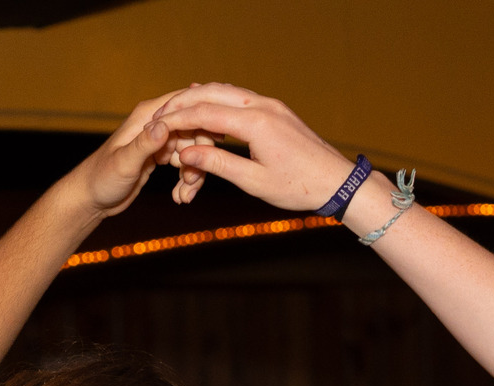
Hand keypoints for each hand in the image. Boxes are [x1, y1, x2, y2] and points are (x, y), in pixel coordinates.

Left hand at [73, 91, 220, 220]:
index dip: (205, 118)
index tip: (217, 141)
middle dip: (200, 154)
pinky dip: (187, 180)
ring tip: (185, 194)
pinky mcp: (161, 156)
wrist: (91, 198)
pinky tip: (180, 196)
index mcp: (147, 116)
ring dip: (194, 172)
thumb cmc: (100, 178)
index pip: (185, 104)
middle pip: (195, 128)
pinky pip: (185, 162)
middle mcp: (156, 123)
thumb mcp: (124, 162)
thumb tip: (164, 126)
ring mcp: (159, 140)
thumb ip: (144, 144)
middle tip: (192, 179)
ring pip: (193, 149)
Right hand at [151, 86, 358, 210]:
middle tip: (159, 114)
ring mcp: (270, 105)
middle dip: (182, 103)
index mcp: (255, 123)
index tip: (155, 126)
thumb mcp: (255, 182)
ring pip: (225, 91)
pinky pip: (239, 97)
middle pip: (211, 93)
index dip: (176, 119)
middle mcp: (262, 106)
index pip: (204, 112)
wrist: (337, 181)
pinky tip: (205, 106)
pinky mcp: (276, 110)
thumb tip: (186, 153)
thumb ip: (219, 164)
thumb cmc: (299, 187)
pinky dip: (217, 100)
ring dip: (199, 98)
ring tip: (175, 110)